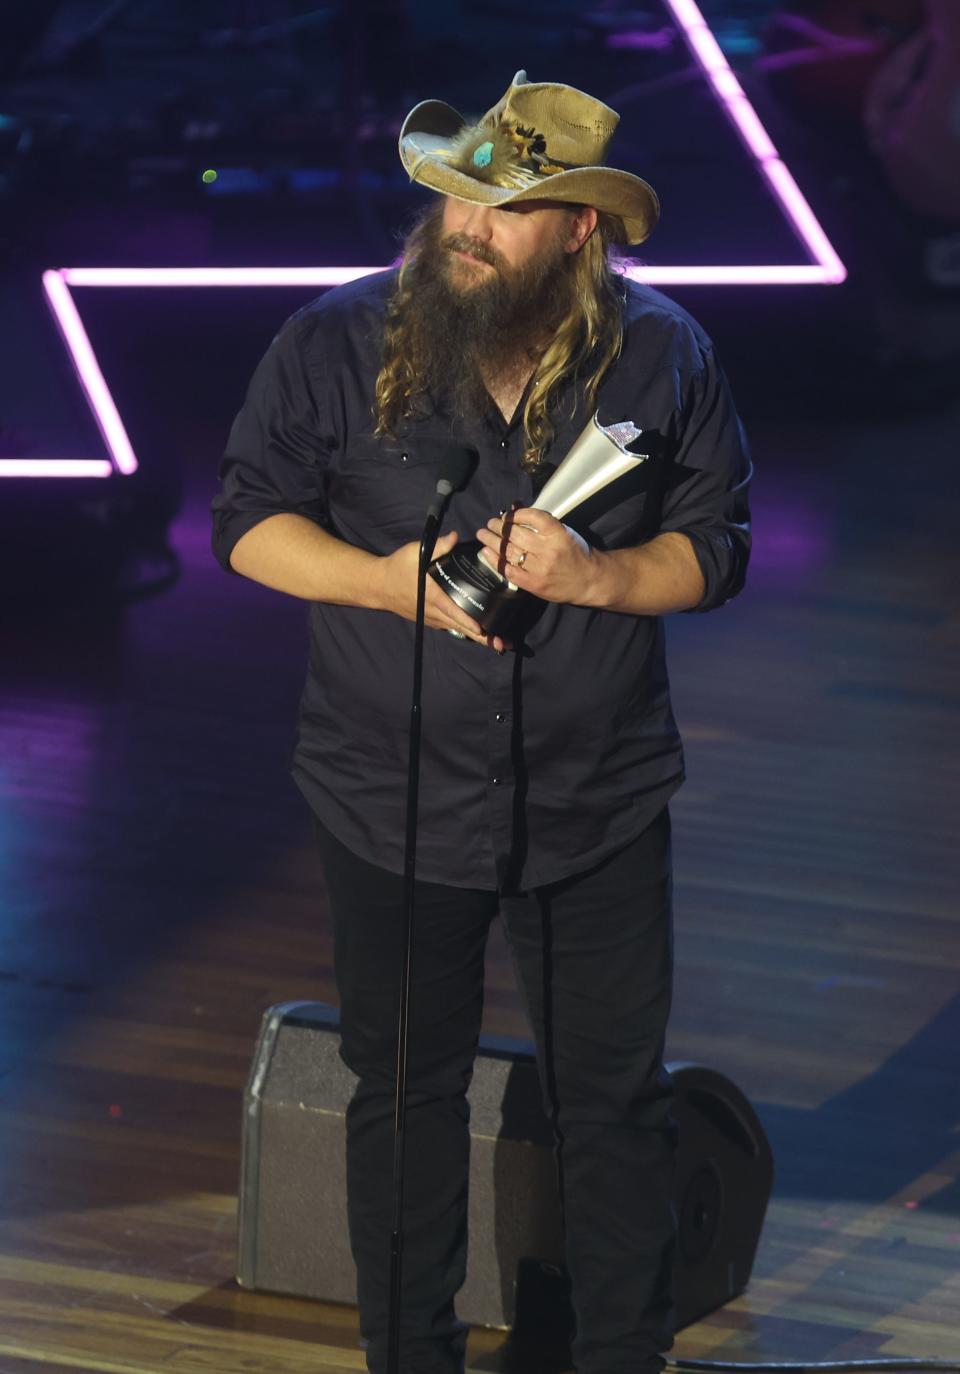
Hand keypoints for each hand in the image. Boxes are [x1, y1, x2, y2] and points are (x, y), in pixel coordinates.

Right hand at [375, 531, 510, 651]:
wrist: (378, 585)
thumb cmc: (397, 567)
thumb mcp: (415, 552)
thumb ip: (438, 546)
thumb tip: (455, 537)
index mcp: (432, 596)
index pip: (453, 612)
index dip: (468, 622)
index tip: (483, 631)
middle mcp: (433, 612)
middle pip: (461, 628)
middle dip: (482, 637)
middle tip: (502, 645)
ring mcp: (432, 618)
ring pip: (457, 630)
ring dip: (476, 637)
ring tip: (497, 644)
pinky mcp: (430, 619)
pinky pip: (451, 627)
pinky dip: (465, 631)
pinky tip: (479, 633)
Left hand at [476, 508, 603, 605]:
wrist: (589, 580)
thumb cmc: (575, 552)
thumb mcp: (563, 532)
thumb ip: (542, 524)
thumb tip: (514, 511)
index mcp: (557, 533)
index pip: (531, 517)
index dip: (514, 514)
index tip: (506, 515)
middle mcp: (547, 549)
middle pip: (515, 534)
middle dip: (498, 527)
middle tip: (489, 523)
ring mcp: (539, 568)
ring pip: (509, 551)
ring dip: (492, 541)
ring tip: (483, 534)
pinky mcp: (533, 583)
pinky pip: (509, 570)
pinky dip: (495, 560)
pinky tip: (486, 552)